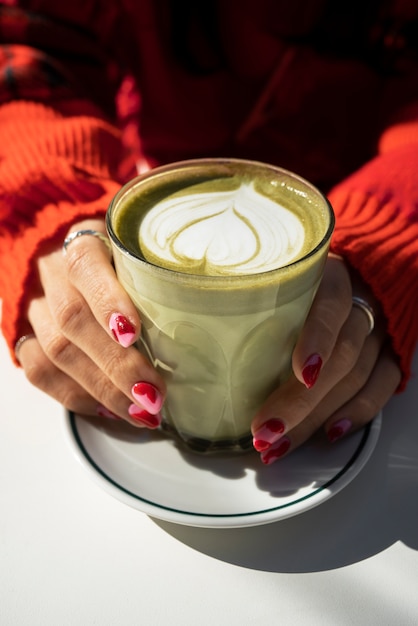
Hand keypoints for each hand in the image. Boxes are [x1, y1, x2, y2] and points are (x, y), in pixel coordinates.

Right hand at [16, 218, 165, 427]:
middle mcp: (54, 272)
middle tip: (153, 394)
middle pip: (74, 319)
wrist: (63, 253)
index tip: (132, 334)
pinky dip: (76, 396)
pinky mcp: (28, 334)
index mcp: (84, 242)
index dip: (107, 301)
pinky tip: (109, 410)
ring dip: (101, 389)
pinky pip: (40, 371)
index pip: (86, 266)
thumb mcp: (142, 248)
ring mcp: (37, 306)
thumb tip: (216, 300)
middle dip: (116, 364)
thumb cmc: (121, 257)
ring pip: (56, 351)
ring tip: (140, 413)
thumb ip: (165, 267)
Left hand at [251, 255, 401, 463]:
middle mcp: (360, 305)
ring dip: (317, 417)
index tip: (299, 374)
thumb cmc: (305, 276)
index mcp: (333, 276)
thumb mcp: (278, 270)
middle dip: (302, 399)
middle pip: (342, 355)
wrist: (360, 269)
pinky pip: (382, 388)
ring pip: (357, 379)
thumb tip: (183, 331)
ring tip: (279, 443)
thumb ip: (245, 289)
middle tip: (265, 428)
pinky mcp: (388, 354)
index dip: (317, 339)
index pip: (331, 305)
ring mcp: (378, 333)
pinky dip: (357, 414)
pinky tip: (327, 435)